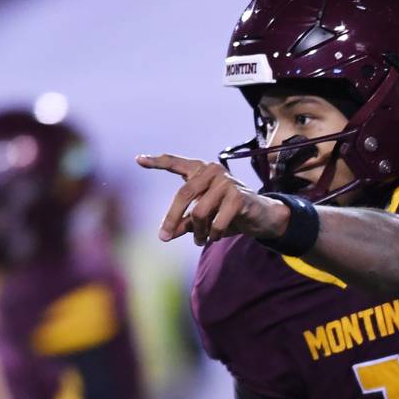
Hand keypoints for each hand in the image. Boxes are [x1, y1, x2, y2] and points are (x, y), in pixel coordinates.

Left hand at [136, 153, 290, 245]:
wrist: (260, 217)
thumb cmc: (228, 215)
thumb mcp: (202, 219)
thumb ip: (184, 222)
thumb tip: (165, 235)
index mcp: (201, 171)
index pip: (176, 163)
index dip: (157, 162)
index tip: (138, 159)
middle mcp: (212, 171)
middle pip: (183, 195)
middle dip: (172, 219)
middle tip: (164, 237)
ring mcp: (226, 181)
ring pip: (199, 212)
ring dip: (198, 232)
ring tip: (201, 239)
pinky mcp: (238, 196)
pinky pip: (216, 222)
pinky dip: (214, 234)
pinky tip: (217, 236)